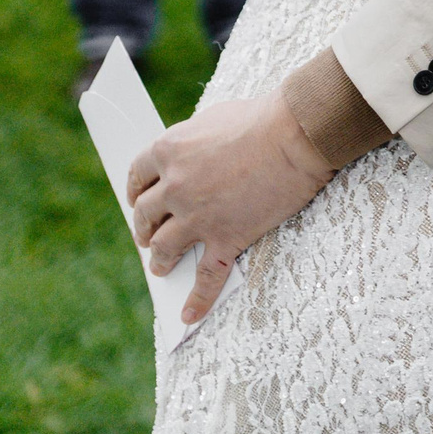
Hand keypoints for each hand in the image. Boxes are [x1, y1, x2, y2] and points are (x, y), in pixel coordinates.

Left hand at [127, 90, 337, 325]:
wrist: (297, 134)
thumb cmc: (262, 118)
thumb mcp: (213, 119)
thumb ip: (191, 142)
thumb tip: (186, 157)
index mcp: (168, 152)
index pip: (137, 176)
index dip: (136, 191)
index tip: (138, 200)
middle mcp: (175, 187)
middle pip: (145, 215)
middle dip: (144, 227)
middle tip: (148, 235)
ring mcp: (197, 217)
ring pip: (164, 248)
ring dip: (160, 260)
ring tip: (162, 266)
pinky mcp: (225, 238)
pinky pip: (206, 278)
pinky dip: (196, 300)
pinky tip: (188, 315)